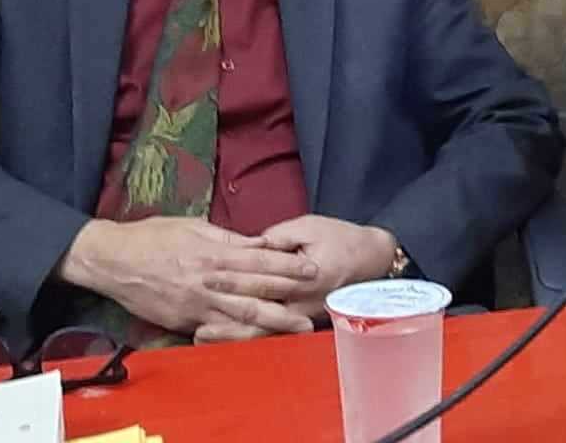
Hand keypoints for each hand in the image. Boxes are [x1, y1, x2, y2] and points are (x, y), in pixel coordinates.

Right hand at [58, 217, 319, 336]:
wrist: (113, 260)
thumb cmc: (154, 236)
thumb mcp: (194, 226)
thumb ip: (227, 238)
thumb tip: (257, 243)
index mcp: (212, 253)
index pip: (258, 260)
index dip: (286, 265)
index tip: (310, 268)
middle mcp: (208, 281)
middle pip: (256, 290)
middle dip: (288, 297)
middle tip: (316, 302)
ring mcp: (196, 304)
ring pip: (241, 315)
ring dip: (273, 322)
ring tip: (298, 327)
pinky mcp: (184, 320)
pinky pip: (217, 330)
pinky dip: (240, 336)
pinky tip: (259, 340)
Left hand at [201, 214, 396, 317]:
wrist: (371, 259)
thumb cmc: (340, 238)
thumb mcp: (310, 226)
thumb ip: (280, 237)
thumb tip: (250, 243)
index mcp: (303, 276)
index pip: (261, 279)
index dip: (231, 278)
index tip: (205, 277)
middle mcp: (302, 302)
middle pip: (258, 314)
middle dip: (224, 318)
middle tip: (193, 322)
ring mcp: (302, 315)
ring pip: (263, 331)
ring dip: (232, 335)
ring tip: (201, 336)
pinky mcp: (302, 320)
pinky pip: (272, 333)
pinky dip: (248, 336)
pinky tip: (227, 338)